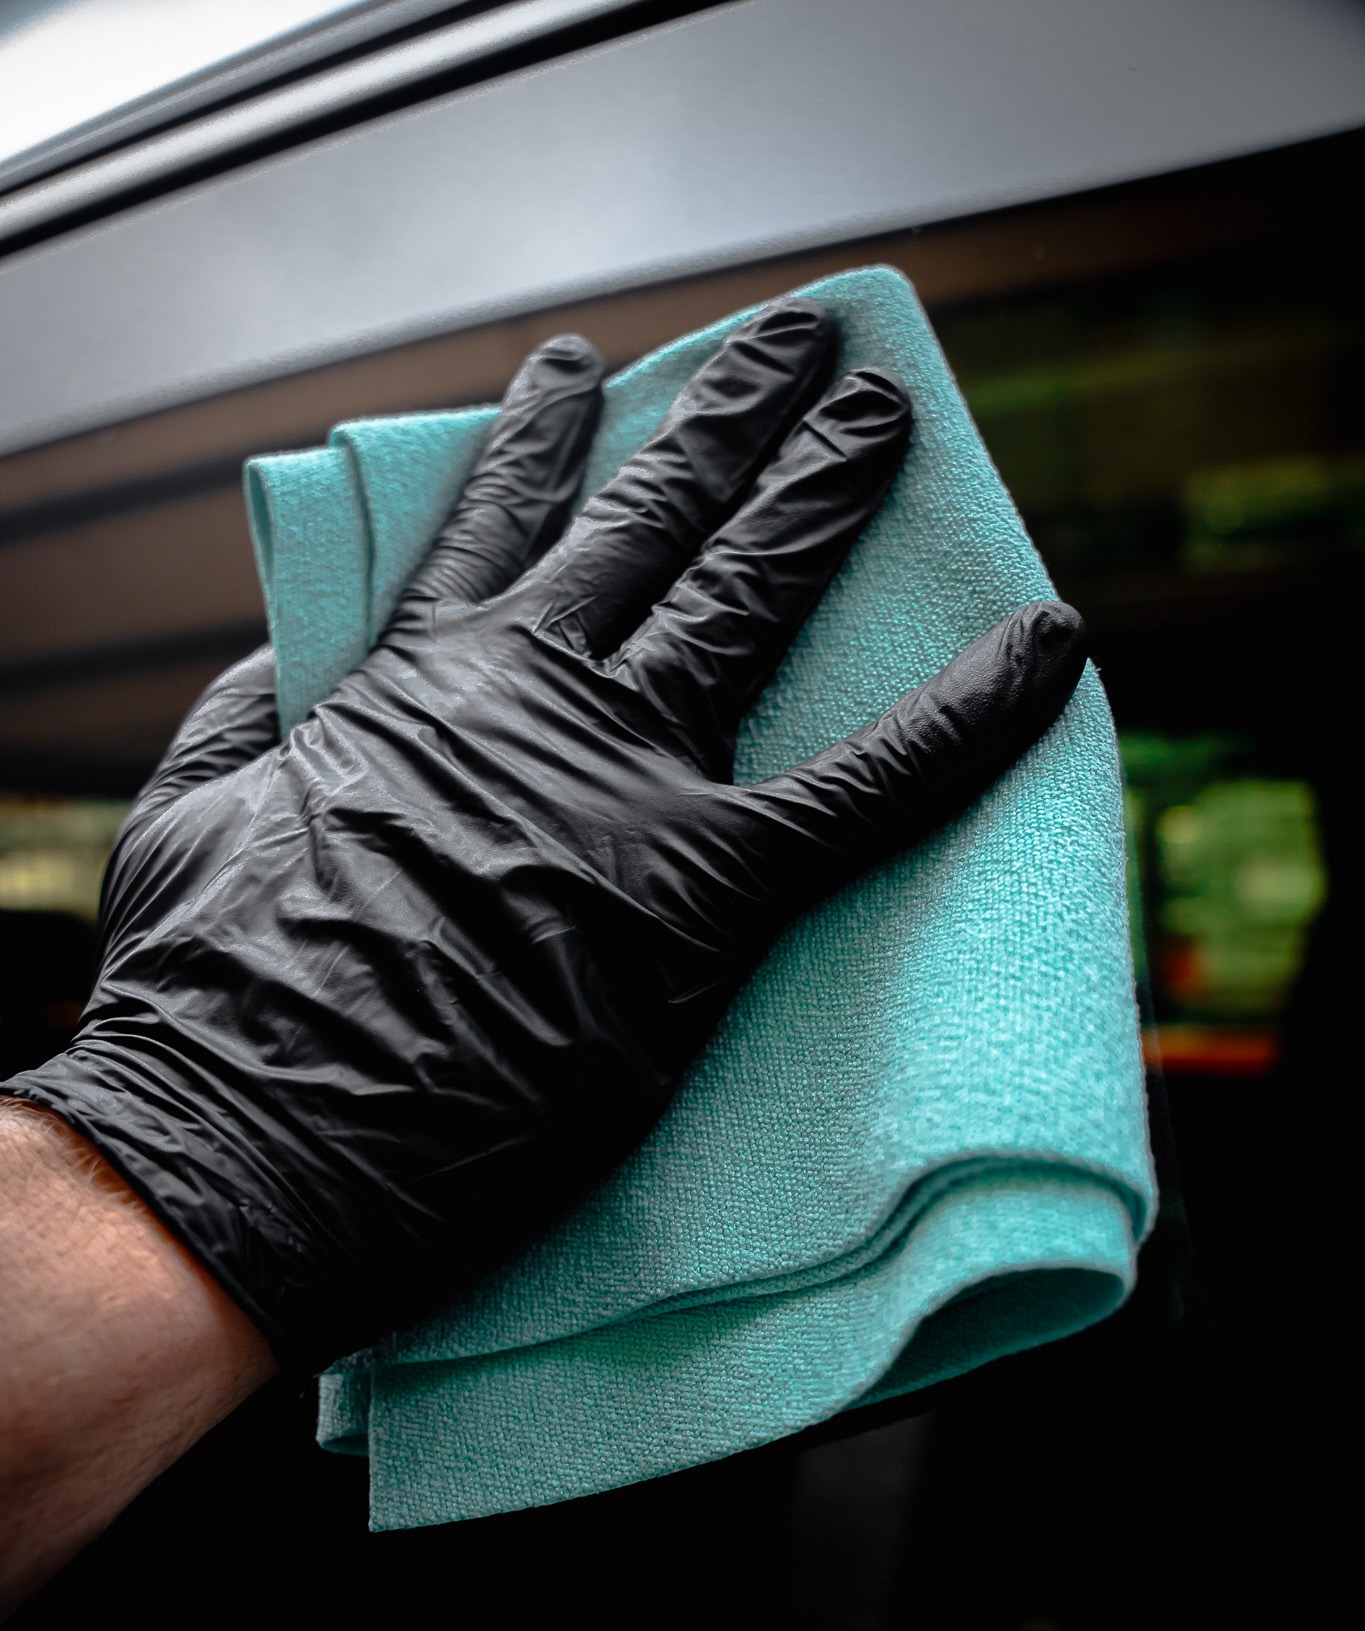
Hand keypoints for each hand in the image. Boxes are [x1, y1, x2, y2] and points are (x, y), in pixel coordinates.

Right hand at [5, 300, 1085, 1371]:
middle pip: (653, 525)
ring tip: (883, 412)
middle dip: (729, 420)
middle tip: (799, 344)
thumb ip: (254, 715)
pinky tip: (1050, 642)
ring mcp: (627, 782)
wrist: (259, 1138)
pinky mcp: (706, 891)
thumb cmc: (212, 1002)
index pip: (496, 522)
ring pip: (751, 600)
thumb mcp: (190, 819)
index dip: (542, 436)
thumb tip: (293, 658)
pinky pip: (867, 788)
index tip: (582, 365)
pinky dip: (968, 715)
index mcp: (416, 680)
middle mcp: (535, 697)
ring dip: (826, 494)